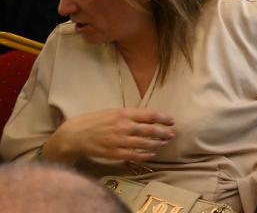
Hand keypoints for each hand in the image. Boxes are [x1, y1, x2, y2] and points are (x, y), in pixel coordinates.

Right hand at [44, 108, 174, 163]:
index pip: (149, 115)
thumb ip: (129, 114)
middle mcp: (123, 126)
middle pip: (149, 130)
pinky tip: (152, 154)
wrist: (74, 134)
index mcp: (123, 113)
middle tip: (173, 134)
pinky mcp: (113, 153)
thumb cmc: (94, 120)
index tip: (172, 121)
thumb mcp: (112, 111)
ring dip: (157, 143)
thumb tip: (148, 117)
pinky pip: (133, 155)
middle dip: (163, 132)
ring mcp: (118, 141)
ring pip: (144, 143)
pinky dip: (145, 155)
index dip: (163, 118)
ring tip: (165, 143)